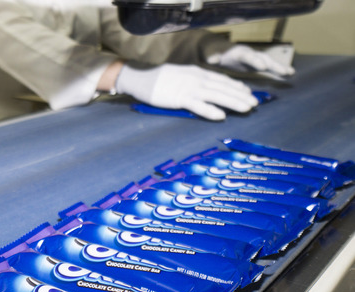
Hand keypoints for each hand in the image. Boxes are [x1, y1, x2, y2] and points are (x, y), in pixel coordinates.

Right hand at [115, 63, 258, 120]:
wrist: (139, 76)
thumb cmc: (157, 78)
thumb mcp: (180, 75)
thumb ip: (193, 81)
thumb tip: (204, 90)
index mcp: (197, 72)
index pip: (221, 80)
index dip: (236, 87)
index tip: (248, 93)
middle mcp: (196, 79)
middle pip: (223, 88)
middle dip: (241, 96)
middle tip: (255, 104)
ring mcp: (188, 88)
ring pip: (216, 95)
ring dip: (233, 102)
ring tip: (246, 109)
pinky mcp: (178, 98)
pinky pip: (197, 105)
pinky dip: (210, 110)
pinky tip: (221, 116)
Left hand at [203, 41, 294, 75]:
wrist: (215, 48)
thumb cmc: (211, 52)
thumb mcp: (209, 54)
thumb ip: (212, 57)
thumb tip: (213, 59)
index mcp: (236, 52)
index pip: (247, 56)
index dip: (255, 61)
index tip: (263, 66)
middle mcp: (248, 53)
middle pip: (262, 58)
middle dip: (273, 64)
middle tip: (284, 71)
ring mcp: (253, 58)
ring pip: (269, 62)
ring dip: (279, 67)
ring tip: (291, 73)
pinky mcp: (255, 64)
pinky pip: (269, 67)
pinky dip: (278, 70)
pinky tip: (289, 75)